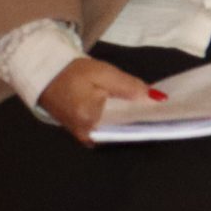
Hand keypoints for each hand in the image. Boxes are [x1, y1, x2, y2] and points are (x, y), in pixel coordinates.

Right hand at [37, 55, 158, 146]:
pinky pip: (108, 129)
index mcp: (91, 120)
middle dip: (140, 118)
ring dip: (131, 120)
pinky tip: (131, 112)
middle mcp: (88, 135)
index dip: (146, 116)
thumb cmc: (73, 73)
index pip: (128, 123)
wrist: (46, 75)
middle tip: (159, 108)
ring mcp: (85, 137)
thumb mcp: (103, 74)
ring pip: (117, 130)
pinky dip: (119, 121)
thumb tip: (154, 97)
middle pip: (123, 129)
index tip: (164, 110)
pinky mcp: (83, 134)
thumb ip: (129, 86)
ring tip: (149, 109)